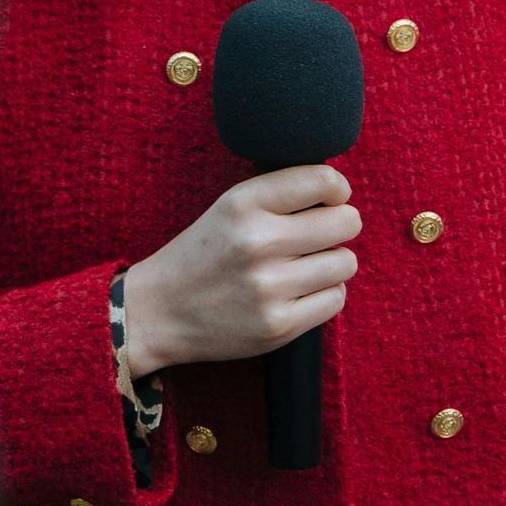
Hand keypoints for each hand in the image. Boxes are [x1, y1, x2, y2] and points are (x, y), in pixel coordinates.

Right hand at [119, 165, 360, 378]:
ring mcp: (269, 287)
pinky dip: (324, 294)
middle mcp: (258, 241)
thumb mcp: (229, 208)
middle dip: (340, 225)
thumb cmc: (204, 253)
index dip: (336, 189)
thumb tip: (341, 194)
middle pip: (345, 222)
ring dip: (332, 262)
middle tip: (320, 234)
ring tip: (304, 265)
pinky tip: (298, 291)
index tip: (330, 198)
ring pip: (345, 262)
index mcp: (242, 203)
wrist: (159, 311)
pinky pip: (335, 299)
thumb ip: (280, 195)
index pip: (323, 180)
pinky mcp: (279, 325)